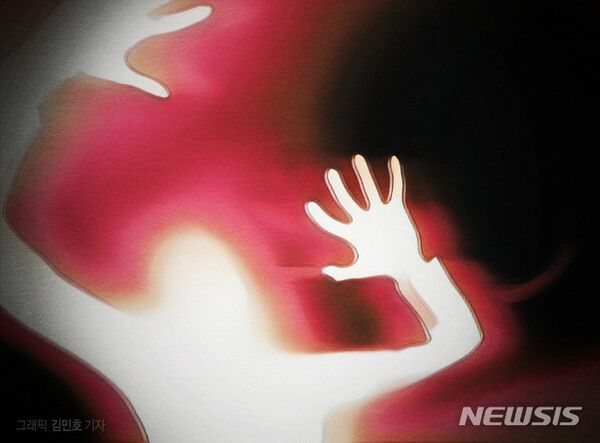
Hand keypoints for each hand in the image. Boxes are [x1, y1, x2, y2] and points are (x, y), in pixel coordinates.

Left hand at [306, 155, 424, 280]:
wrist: (407, 266)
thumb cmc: (384, 268)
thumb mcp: (362, 270)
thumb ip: (345, 272)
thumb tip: (326, 272)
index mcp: (353, 233)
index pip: (332, 223)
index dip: (320, 216)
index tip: (310, 205)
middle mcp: (363, 219)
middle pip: (347, 200)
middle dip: (338, 187)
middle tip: (330, 172)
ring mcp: (379, 212)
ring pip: (369, 189)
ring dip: (363, 174)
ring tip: (357, 158)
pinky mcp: (396, 209)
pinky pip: (396, 189)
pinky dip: (396, 175)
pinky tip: (393, 161)